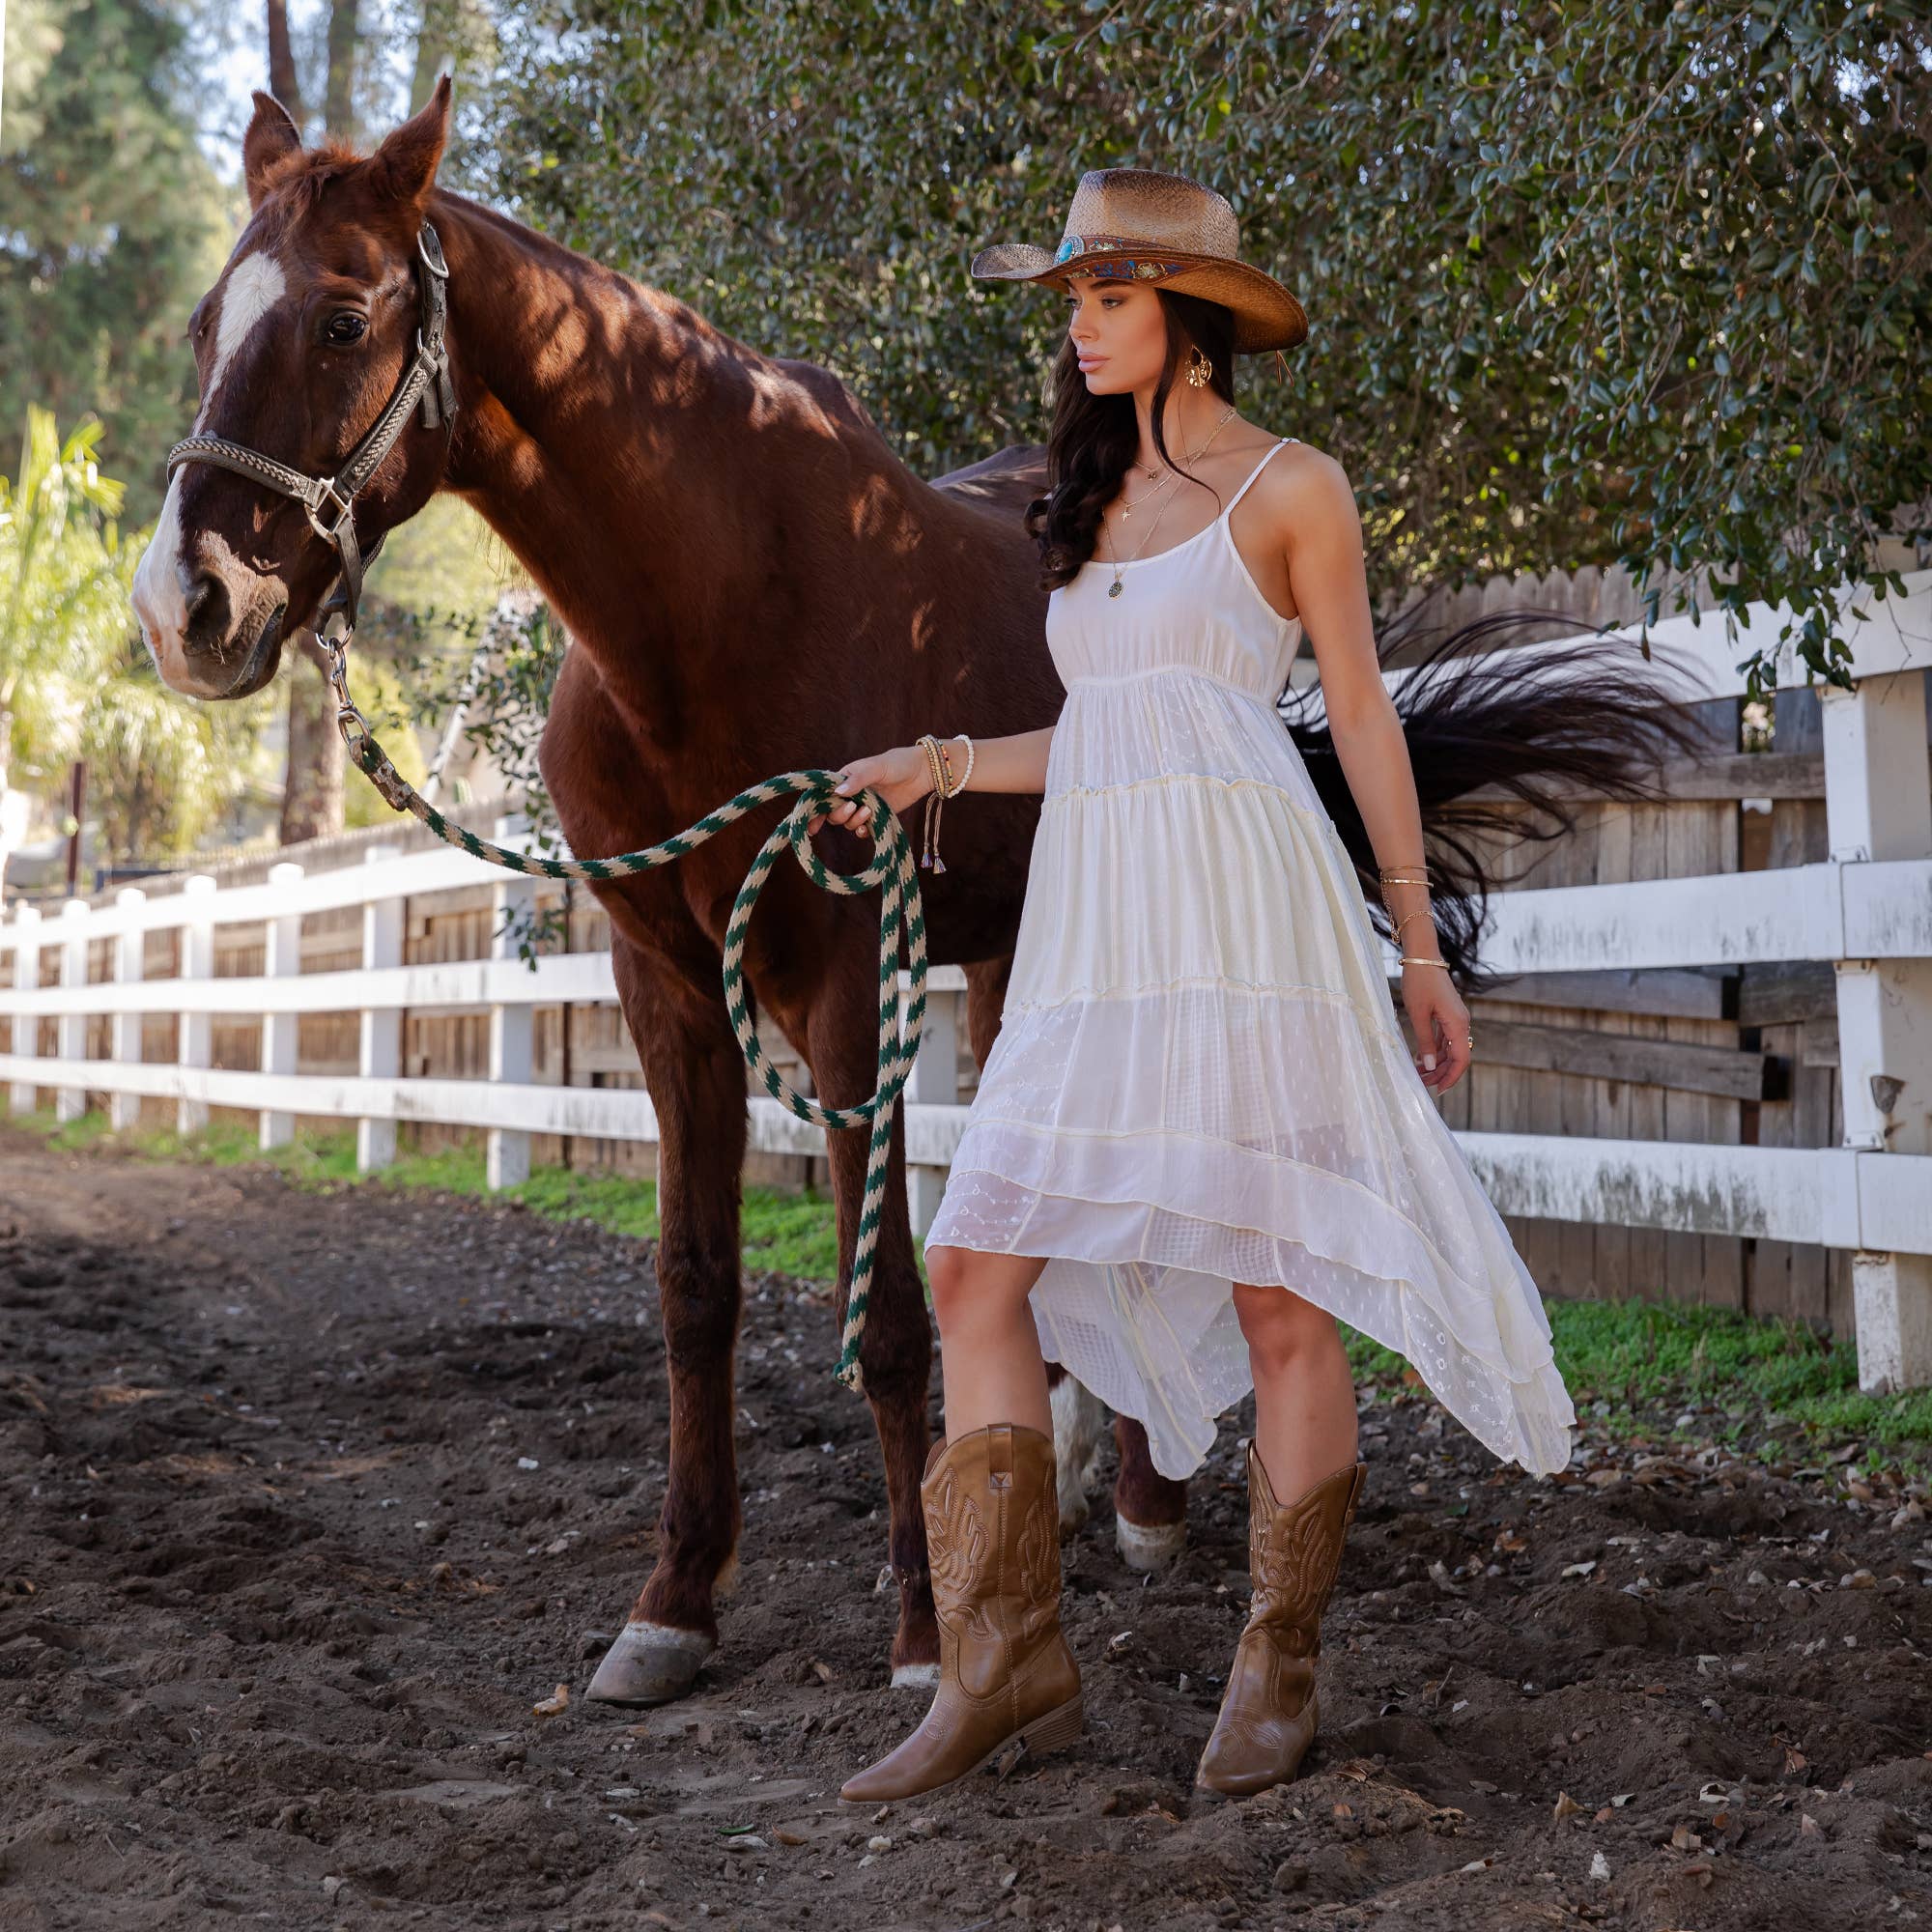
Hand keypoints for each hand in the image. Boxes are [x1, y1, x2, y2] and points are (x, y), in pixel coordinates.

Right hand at [803, 745, 933, 837]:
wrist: (922, 772)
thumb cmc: (897, 763)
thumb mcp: (876, 767)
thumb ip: (857, 779)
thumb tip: (837, 793)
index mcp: (844, 779)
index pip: (822, 796)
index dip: (814, 810)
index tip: (810, 825)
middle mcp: (850, 794)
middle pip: (833, 813)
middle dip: (840, 815)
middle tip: (855, 807)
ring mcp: (863, 807)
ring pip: (848, 823)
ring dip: (855, 821)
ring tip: (870, 811)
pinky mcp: (876, 817)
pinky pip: (862, 830)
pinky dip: (863, 831)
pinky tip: (869, 827)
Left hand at [1400, 961, 1471, 1094]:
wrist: (1422, 957)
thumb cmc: (1419, 983)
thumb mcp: (1418, 1015)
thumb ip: (1424, 1042)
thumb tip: (1431, 1067)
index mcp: (1458, 1024)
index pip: (1461, 1059)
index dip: (1451, 1077)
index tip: (1438, 1091)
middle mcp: (1461, 1023)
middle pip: (1456, 1056)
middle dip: (1441, 1073)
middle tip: (1421, 1085)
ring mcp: (1455, 1018)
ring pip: (1450, 1048)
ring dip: (1436, 1063)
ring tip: (1418, 1074)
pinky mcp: (1447, 1014)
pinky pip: (1444, 1038)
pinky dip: (1434, 1050)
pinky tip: (1421, 1058)